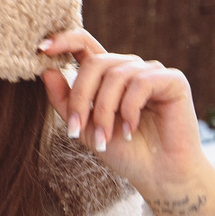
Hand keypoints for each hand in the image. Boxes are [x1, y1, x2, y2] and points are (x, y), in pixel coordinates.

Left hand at [38, 29, 214, 215]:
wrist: (158, 175)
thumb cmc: (123, 152)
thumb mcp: (85, 128)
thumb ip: (65, 101)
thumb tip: (46, 71)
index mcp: (107, 75)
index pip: (84, 44)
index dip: (64, 40)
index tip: (42, 48)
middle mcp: (129, 68)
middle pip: (95, 63)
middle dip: (81, 97)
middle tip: (77, 130)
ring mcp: (152, 72)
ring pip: (116, 75)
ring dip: (105, 111)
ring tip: (106, 139)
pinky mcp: (173, 80)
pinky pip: (141, 83)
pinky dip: (130, 109)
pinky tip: (130, 130)